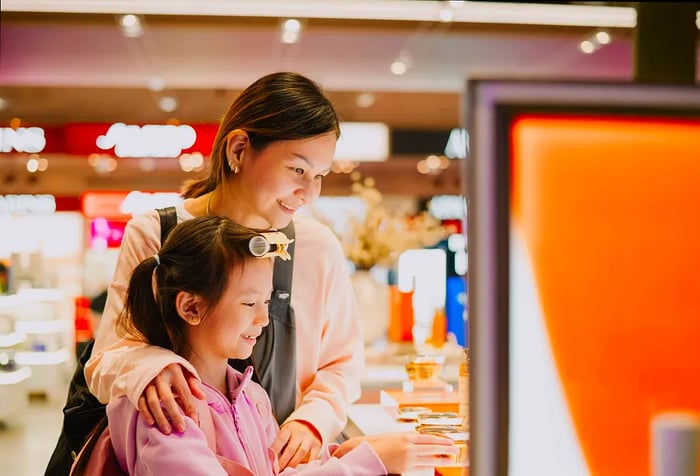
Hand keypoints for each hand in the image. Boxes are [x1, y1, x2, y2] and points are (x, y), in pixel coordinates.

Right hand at [137, 363, 205, 433]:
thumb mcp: (184, 372)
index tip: (194, 420)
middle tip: (181, 429)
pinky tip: (152, 423)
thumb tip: (202, 397)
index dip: (189, 407)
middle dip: (174, 415)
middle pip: (167, 398)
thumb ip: (193, 384)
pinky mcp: (138, 388)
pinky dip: (145, 413)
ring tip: (167, 431)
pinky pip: (141, 403)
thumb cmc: (171, 370)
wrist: (149, 359)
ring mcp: (147, 383)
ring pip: (152, 402)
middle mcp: (160, 377)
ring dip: (160, 417)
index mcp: (174, 372)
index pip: (184, 392)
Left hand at [272, 420, 321, 468]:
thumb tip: (272, 456)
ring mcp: (309, 438)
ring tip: (288, 470)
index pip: (281, 440)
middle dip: (283, 461)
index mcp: (289, 428)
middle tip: (278, 469)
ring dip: (293, 463)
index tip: (271, 460)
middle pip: (291, 448)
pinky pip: (313, 456)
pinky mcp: (317, 445)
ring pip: (301, 453)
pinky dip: (307, 464)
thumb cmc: (294, 430)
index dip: (275, 451)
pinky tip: (301, 469)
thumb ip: (281, 441)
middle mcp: (300, 432)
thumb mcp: (287, 431)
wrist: (313, 422)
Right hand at [334, 432, 457, 474]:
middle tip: (455, 449)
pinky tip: (434, 465)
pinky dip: (429, 466)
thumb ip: (407, 437)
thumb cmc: (378, 444)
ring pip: (428, 459)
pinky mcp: (404, 469)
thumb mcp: (393, 436)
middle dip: (445, 449)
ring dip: (441, 459)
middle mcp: (408, 447)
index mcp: (405, 436)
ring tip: (450, 459)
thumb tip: (421, 439)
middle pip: (431, 448)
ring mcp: (407, 459)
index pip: (428, 438)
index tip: (449, 441)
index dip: (440, 440)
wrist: (366, 455)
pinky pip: (420, 467)